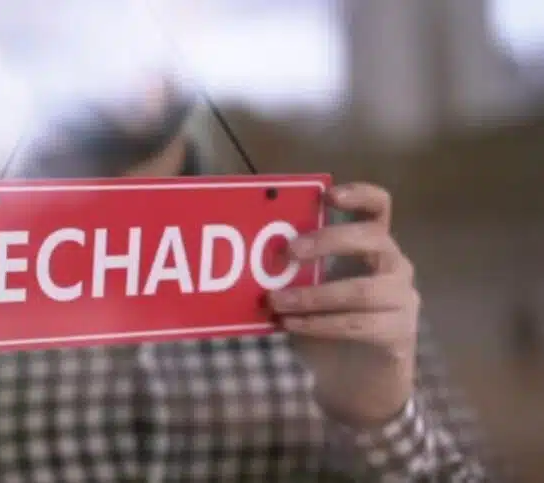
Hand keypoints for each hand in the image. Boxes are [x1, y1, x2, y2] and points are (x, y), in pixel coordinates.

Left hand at [268, 183, 420, 426]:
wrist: (356, 380)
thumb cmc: (328, 323)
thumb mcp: (310, 290)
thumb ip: (295, 270)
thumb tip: (250, 255)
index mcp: (373, 245)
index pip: (378, 207)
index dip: (359, 194)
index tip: (328, 195)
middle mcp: (394, 265)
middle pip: (373, 238)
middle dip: (328, 241)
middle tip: (288, 251)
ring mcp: (402, 299)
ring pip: (361, 290)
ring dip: (312, 295)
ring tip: (276, 301)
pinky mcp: (398, 333)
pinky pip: (357, 325)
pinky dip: (319, 324)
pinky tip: (290, 325)